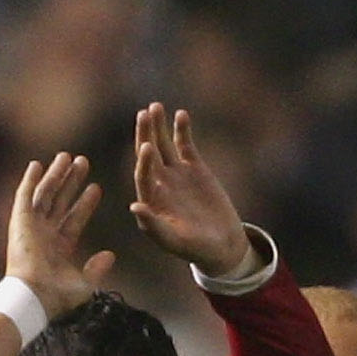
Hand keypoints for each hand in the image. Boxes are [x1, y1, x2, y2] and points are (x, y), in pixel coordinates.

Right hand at [5, 150, 113, 319]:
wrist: (34, 297)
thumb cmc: (58, 297)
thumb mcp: (85, 284)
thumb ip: (97, 269)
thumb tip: (110, 255)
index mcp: (59, 249)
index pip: (74, 219)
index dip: (85, 203)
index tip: (96, 187)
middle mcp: (44, 235)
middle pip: (60, 201)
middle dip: (72, 181)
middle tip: (83, 162)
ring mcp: (30, 227)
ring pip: (45, 194)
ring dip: (56, 175)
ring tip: (67, 156)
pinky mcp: (19, 221)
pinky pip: (24, 195)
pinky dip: (30, 180)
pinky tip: (37, 164)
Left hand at [128, 103, 250, 278]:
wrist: (222, 245)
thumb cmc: (196, 249)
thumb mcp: (175, 241)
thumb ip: (154, 226)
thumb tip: (134, 206)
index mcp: (150, 201)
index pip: (143, 176)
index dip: (144, 162)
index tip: (147, 146)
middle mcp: (159, 184)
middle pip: (148, 154)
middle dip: (145, 134)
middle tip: (144, 114)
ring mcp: (175, 173)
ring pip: (163, 145)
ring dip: (159, 126)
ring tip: (155, 106)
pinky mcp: (193, 167)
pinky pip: (185, 144)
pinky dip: (182, 130)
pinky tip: (181, 114)